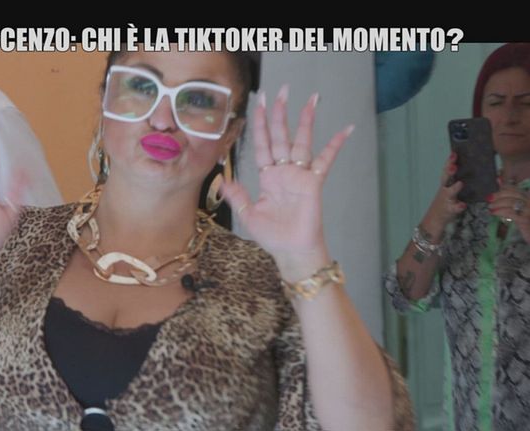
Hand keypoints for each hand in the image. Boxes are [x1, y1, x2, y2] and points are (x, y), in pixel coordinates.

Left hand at [221, 85, 348, 281]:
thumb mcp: (248, 214)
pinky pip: (326, 160)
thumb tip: (223, 181)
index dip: (259, 124)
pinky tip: (346, 130)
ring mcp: (299, 175)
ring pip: (302, 142)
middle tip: (282, 90)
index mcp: (267, 176)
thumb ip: (238, 196)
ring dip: (306, 121)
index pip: (262, 144)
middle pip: (281, 136)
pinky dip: (336, 145)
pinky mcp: (314, 183)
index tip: (258, 103)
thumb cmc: (272, 236)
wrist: (291, 251)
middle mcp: (283, 171)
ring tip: (312, 99)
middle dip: (280, 113)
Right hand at [421, 153, 466, 231]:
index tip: (454, 153)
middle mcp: (445, 190)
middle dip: (449, 171)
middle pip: (446, 178)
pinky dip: (458, 206)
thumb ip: (459, 180)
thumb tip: (478, 168)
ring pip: (449, 192)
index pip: (447, 170)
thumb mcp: (451, 190)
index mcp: (447, 183)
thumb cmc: (447, 202)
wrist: (435, 219)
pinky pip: (454, 208)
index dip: (449, 162)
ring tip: (460, 183)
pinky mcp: (449, 210)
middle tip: (454, 165)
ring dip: (454, 188)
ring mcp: (446, 199)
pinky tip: (462, 205)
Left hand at [489, 183, 529, 241]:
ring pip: (512, 203)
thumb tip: (498, 179)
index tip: (495, 192)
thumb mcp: (517, 208)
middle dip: (499, 195)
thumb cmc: (525, 222)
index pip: (516, 189)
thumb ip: (508, 195)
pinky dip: (501, 211)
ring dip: (498, 204)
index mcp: (528, 198)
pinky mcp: (526, 220)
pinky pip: (512, 213)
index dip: (504, 188)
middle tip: (489, 198)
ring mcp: (529, 211)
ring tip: (490, 207)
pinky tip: (494, 213)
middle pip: (515, 194)